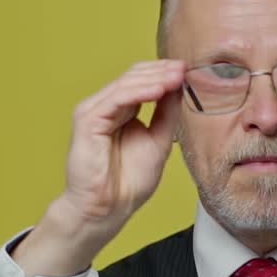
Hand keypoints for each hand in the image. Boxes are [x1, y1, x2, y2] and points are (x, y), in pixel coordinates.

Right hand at [12, 60, 184, 276]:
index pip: (142, 81)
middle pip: (133, 76)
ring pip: (126, 84)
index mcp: (122, 111)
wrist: (109, 208)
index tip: (189, 71)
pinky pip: (116, 99)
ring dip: (154, 78)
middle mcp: (106, 107)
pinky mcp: (87, 120)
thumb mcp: (158, 140)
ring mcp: (95, 112)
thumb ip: (166, 113)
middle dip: (161, 71)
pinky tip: (158, 90)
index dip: (164, 74)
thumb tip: (179, 86)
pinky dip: (139, 92)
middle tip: (185, 68)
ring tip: (177, 75)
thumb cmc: (129, 182)